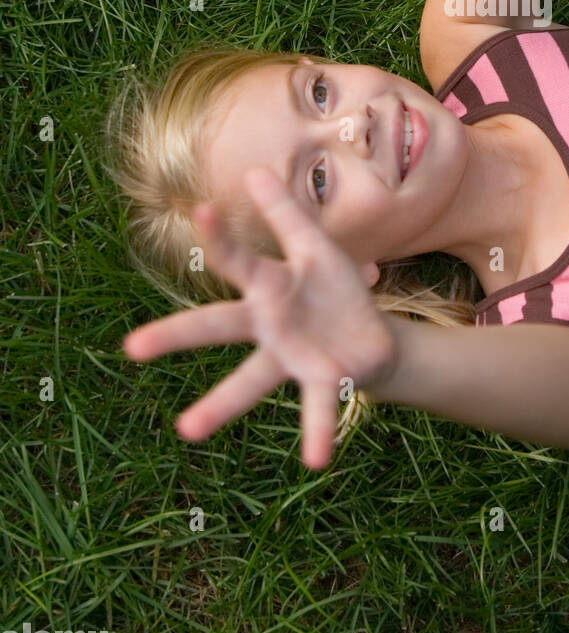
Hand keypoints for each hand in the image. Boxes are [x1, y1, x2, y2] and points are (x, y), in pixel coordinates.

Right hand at [122, 168, 398, 467]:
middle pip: (217, 326)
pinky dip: (317, 433)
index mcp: (268, 288)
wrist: (375, 337)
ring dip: (219, 405)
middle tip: (130, 347)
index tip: (198, 211)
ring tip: (186, 430)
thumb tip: (253, 170)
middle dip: (176, 334)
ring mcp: (289, 358)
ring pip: (251, 381)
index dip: (219, 236)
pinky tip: (316, 461)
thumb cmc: (335, 292)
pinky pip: (318, 409)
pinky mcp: (322, 381)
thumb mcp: (317, 247)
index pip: (237, 260)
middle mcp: (267, 327)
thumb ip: (287, 214)